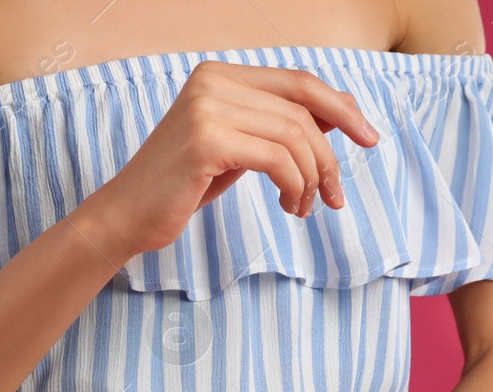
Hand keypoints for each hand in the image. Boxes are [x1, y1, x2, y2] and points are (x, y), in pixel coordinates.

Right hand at [80, 61, 382, 260]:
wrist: (125, 217)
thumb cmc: (178, 188)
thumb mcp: (235, 149)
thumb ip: (275, 127)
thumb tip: (338, 116)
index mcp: (218, 74)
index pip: (298, 82)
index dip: (341, 109)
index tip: (368, 138)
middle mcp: (213, 81)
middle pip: (302, 111)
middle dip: (329, 156)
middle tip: (336, 195)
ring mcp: (207, 107)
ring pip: (294, 137)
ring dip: (312, 178)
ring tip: (305, 208)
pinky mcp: (206, 140)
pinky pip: (277, 160)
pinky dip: (295, 187)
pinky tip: (288, 206)